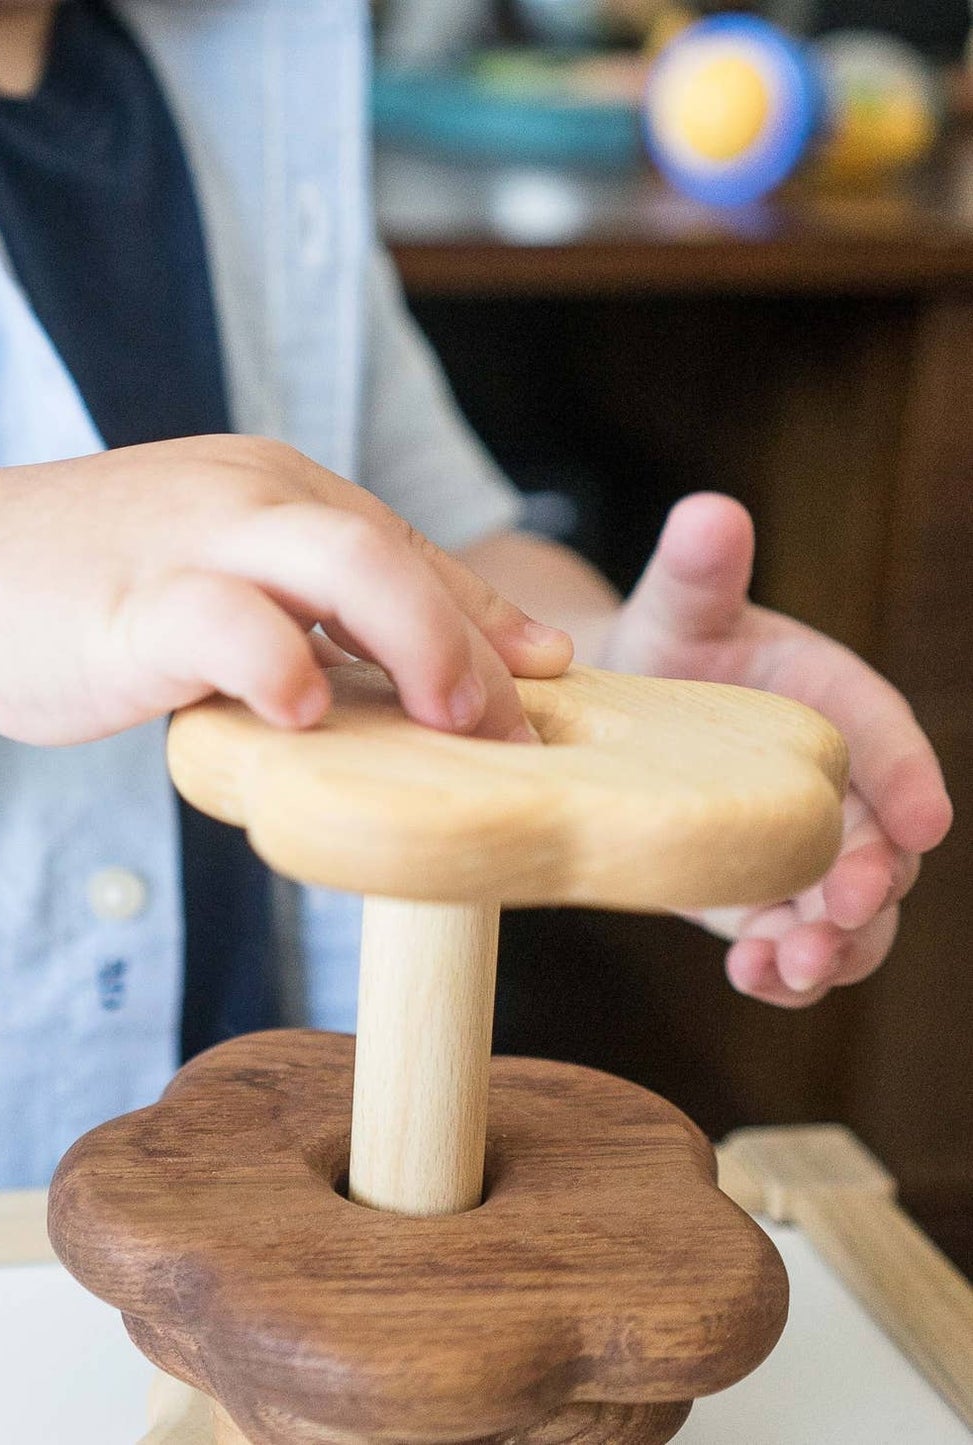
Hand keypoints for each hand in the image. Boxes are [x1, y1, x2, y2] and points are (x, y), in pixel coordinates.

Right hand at [0, 435, 572, 747]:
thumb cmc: (85, 586)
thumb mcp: (210, 575)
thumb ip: (295, 609)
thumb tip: (381, 676)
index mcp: (273, 489)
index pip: (402, 548)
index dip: (482, 618)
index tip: (540, 681)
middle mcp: (247, 496)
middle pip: (392, 549)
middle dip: (469, 640)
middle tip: (511, 728)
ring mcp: (190, 539)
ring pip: (339, 560)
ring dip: (417, 642)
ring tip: (450, 723)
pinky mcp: (132, 600)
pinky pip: (227, 622)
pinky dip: (280, 667)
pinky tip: (304, 715)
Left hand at [597, 494, 952, 1006]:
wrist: (618, 707)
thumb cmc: (666, 646)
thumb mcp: (678, 609)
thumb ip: (698, 572)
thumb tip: (708, 511)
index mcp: (837, 704)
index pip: (889, 738)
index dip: (910, 778)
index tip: (924, 819)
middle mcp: (838, 784)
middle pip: (881, 844)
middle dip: (871, 886)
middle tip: (839, 913)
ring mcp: (803, 848)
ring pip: (849, 914)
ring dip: (831, 948)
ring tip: (785, 966)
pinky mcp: (761, 894)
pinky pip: (791, 941)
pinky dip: (782, 969)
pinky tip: (754, 979)